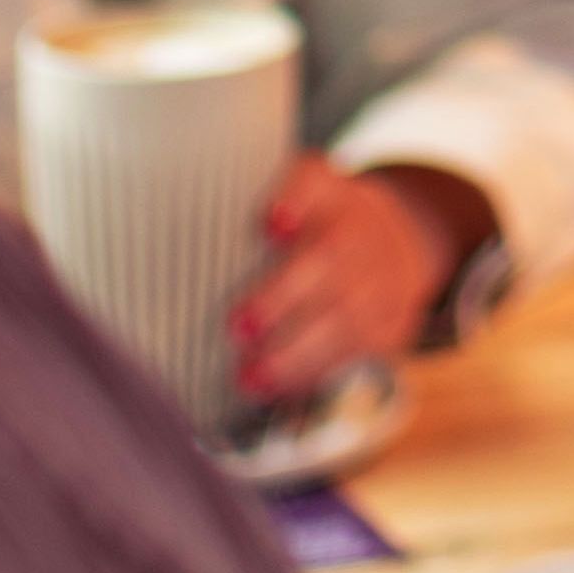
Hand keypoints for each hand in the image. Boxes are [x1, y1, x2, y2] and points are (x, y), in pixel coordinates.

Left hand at [234, 155, 490, 407]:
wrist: (401, 242)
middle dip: (284, 294)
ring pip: (350, 314)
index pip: (314, 182)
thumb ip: (243, 211)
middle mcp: (363, 229)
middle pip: (332, 256)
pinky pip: (363, 352)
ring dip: (298, 351)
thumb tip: (172, 245)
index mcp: (330, 193)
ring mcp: (386, 278)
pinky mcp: (394, 324)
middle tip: (238, 326)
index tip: (270, 225)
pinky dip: (322, 373)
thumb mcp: (298, 201)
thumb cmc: (315, 229)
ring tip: (250, 378)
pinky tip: (285, 390)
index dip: (295, 199)